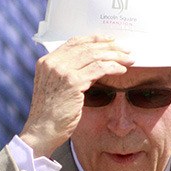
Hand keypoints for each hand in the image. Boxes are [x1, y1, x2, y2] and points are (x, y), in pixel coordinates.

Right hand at [19, 36, 133, 157]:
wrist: (42, 131)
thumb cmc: (51, 114)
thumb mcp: (55, 87)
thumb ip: (67, 74)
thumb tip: (92, 65)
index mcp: (47, 61)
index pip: (74, 42)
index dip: (95, 39)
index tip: (111, 41)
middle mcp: (53, 62)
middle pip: (87, 47)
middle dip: (110, 46)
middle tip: (126, 49)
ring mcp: (62, 71)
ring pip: (94, 56)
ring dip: (115, 56)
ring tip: (129, 59)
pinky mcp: (72, 82)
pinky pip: (98, 69)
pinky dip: (112, 67)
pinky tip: (122, 70)